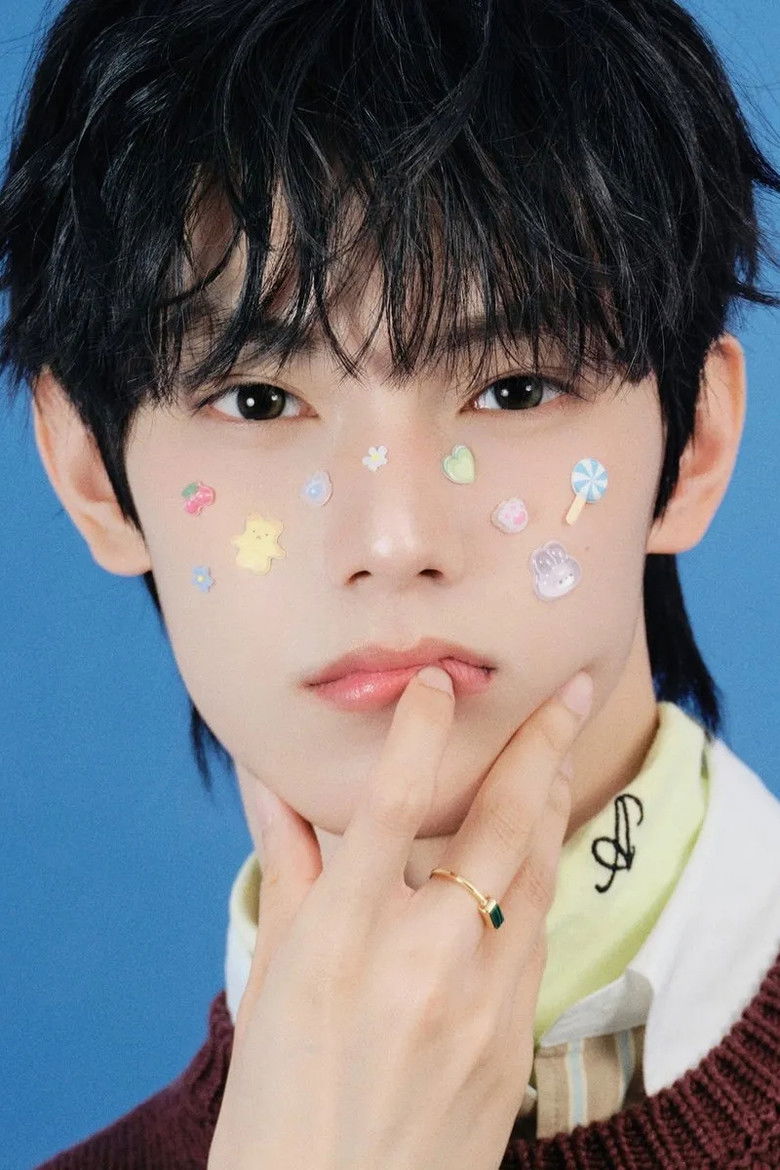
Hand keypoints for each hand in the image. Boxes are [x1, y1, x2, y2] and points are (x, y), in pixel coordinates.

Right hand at [207, 667, 592, 1169]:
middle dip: (542, 745)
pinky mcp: (514, 1041)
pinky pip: (535, 936)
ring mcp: (481, 1005)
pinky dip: (535, 879)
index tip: (438, 680)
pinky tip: (533, 851)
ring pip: (535, 874)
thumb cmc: (280, 1097)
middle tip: (570, 692)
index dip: (421, 730)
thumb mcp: (271, 973)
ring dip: (551, 804)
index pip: (393, 805)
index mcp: (342, 940)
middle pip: (499, 825)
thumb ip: (284, 863)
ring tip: (563, 751)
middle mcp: (420, 961)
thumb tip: (268, 776)